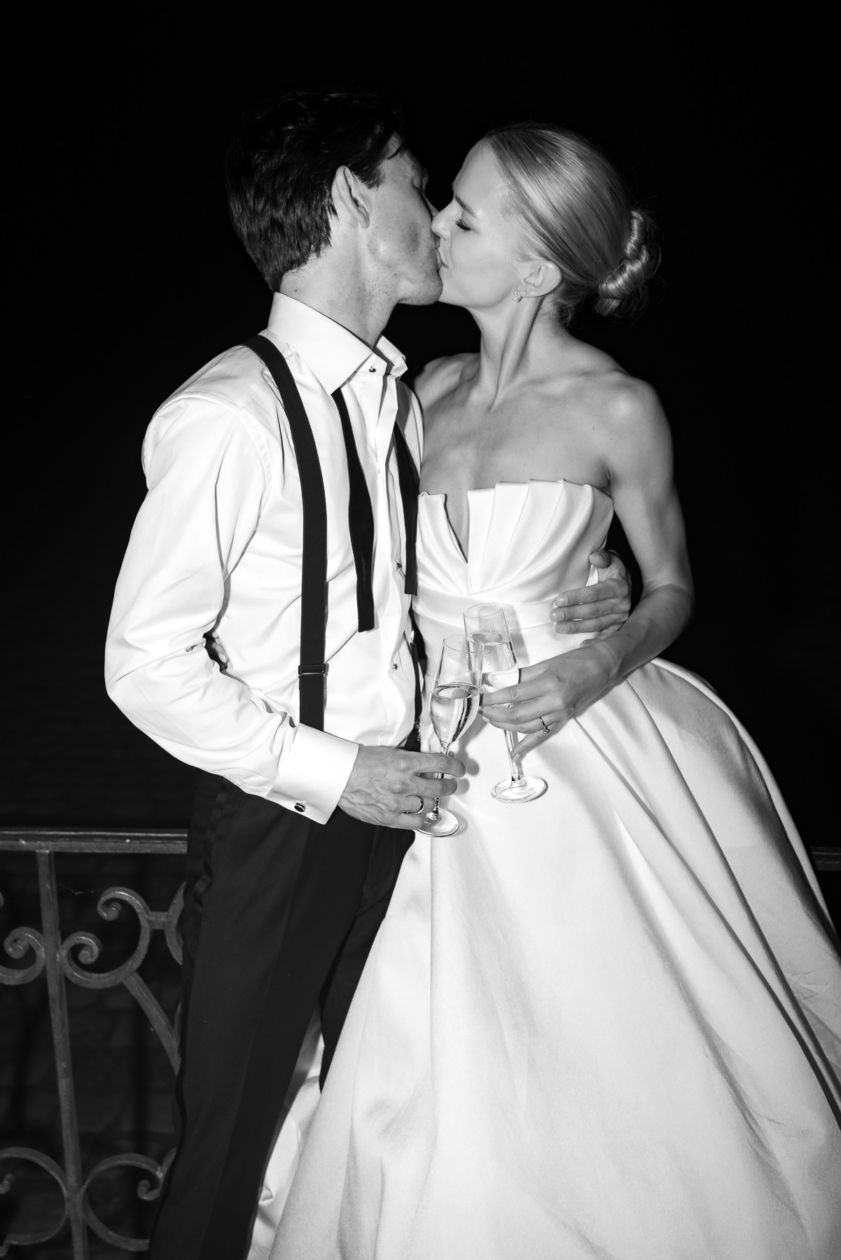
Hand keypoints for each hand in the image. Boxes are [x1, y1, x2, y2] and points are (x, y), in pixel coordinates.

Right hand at [338, 744, 465, 828]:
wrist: (340, 776)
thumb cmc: (360, 762)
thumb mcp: (389, 752)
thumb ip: (410, 759)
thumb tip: (428, 762)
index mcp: (406, 763)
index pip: (441, 763)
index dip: (455, 766)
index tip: (459, 769)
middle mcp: (405, 783)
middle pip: (440, 787)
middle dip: (449, 785)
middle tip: (450, 784)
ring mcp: (398, 802)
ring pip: (428, 804)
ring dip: (430, 800)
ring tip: (427, 797)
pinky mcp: (389, 817)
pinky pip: (415, 821)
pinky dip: (420, 817)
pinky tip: (419, 812)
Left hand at [482, 640, 615, 755]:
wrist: (603, 668)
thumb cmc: (576, 661)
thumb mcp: (547, 662)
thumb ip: (523, 674)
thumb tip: (500, 681)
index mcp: (548, 683)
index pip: (513, 693)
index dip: (493, 698)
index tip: (480, 698)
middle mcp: (554, 702)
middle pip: (517, 714)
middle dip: (495, 714)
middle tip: (481, 710)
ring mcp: (559, 714)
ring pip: (526, 727)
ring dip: (505, 726)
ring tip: (491, 720)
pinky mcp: (563, 720)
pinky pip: (542, 736)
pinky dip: (527, 746)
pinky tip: (514, 753)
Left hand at [551, 549, 630, 636]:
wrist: (629, 583)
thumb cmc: (614, 570)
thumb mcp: (612, 559)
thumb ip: (603, 557)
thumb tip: (594, 557)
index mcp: (618, 587)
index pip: (594, 593)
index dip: (576, 597)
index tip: (559, 600)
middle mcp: (621, 604)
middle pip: (593, 611)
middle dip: (572, 614)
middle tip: (554, 615)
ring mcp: (620, 617)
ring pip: (596, 624)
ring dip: (576, 627)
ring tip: (559, 627)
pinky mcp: (619, 626)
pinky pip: (608, 636)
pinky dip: (596, 642)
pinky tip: (582, 646)